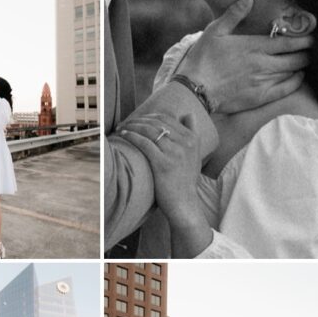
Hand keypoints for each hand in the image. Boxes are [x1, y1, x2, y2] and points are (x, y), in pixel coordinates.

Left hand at [118, 111, 213, 256]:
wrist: (184, 202)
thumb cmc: (185, 179)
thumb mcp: (195, 153)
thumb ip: (193, 132)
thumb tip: (188, 113)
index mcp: (192, 138)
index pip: (166, 118)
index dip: (148, 116)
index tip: (136, 119)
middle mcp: (185, 143)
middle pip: (157, 122)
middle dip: (138, 120)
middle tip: (126, 122)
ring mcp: (175, 153)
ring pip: (149, 130)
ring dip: (132, 126)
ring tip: (122, 128)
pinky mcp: (163, 163)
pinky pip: (144, 143)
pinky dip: (132, 136)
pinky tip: (123, 135)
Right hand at [177, 0, 311, 113]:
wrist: (195, 88)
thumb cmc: (203, 58)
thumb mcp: (214, 31)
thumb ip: (234, 14)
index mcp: (254, 46)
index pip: (288, 41)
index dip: (304, 39)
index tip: (311, 37)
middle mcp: (263, 63)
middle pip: (296, 57)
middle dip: (306, 53)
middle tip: (310, 50)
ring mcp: (264, 81)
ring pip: (293, 72)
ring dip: (302, 66)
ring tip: (304, 61)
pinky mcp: (261, 96)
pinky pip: (287, 88)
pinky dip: (297, 81)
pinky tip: (298, 77)